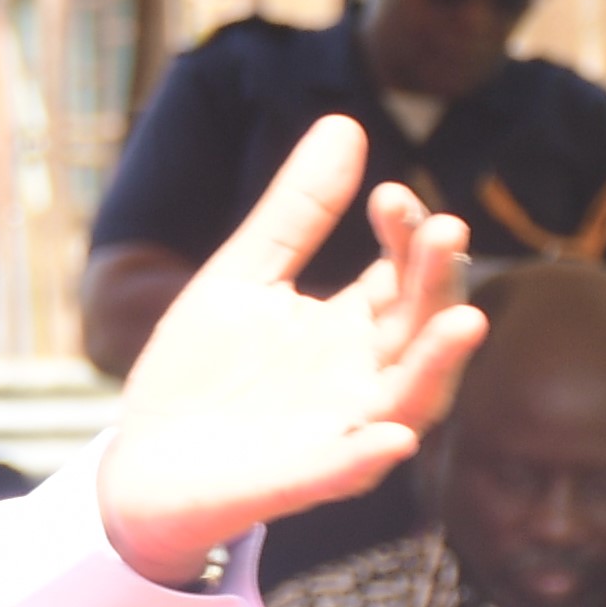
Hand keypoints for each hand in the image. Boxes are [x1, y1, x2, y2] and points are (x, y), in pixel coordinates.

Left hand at [95, 120, 481, 587]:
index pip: (400, 277)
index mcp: (350, 331)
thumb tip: (345, 123)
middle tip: (447, 229)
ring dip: (435, 367)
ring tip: (465, 321)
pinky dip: (364, 455)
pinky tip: (389, 438)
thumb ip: (295, 213)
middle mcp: (359, 381)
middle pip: (417, 329)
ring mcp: (333, 434)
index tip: (391, 196)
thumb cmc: (202, 374)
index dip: (406, 237)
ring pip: (405, 403)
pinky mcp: (295, 483)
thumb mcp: (243, 278)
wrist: (141, 466)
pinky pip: (339, 471)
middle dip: (436, 284)